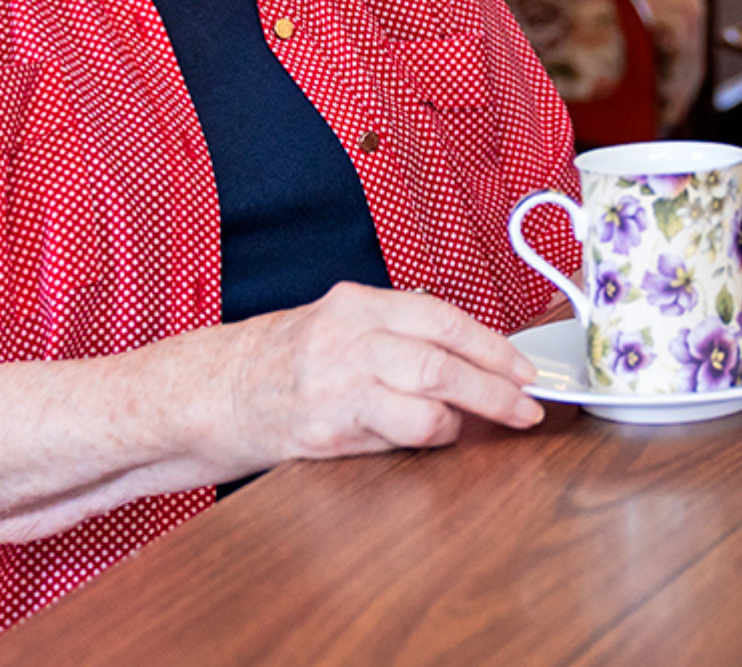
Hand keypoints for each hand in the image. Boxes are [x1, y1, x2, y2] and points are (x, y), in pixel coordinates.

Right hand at [224, 281, 543, 466]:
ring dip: (469, 416)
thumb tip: (476, 358)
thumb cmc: (288, 358)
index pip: (443, 319)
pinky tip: (439, 436)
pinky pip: (397, 436)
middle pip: (441, 362)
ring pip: (426, 399)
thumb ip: (400, 332)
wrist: (214, 392)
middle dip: (494, 387)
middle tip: (527, 405)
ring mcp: (336, 387)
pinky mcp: (327, 432)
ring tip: (493, 422)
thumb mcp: (342, 323)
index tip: (524, 367)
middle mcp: (348, 341)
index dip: (492, 345)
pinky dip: (428, 437)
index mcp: (358, 304)